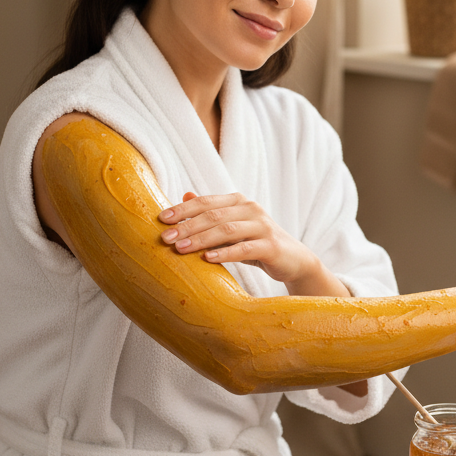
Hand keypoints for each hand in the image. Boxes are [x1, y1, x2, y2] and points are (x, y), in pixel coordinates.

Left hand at [159, 191, 333, 294]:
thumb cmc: (257, 244)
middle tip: (165, 237)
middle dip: (187, 226)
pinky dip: (225, 253)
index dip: (183, 209)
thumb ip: (212, 214)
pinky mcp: (271, 246)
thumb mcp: (233, 228)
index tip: (161, 219)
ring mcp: (263, 226)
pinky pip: (244, 248)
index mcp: (238, 202)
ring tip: (180, 249)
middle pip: (213, 215)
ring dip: (201, 239)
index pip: (206, 202)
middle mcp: (251, 209)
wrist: (294, 260)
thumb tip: (185, 195)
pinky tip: (207, 259)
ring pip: (227, 230)